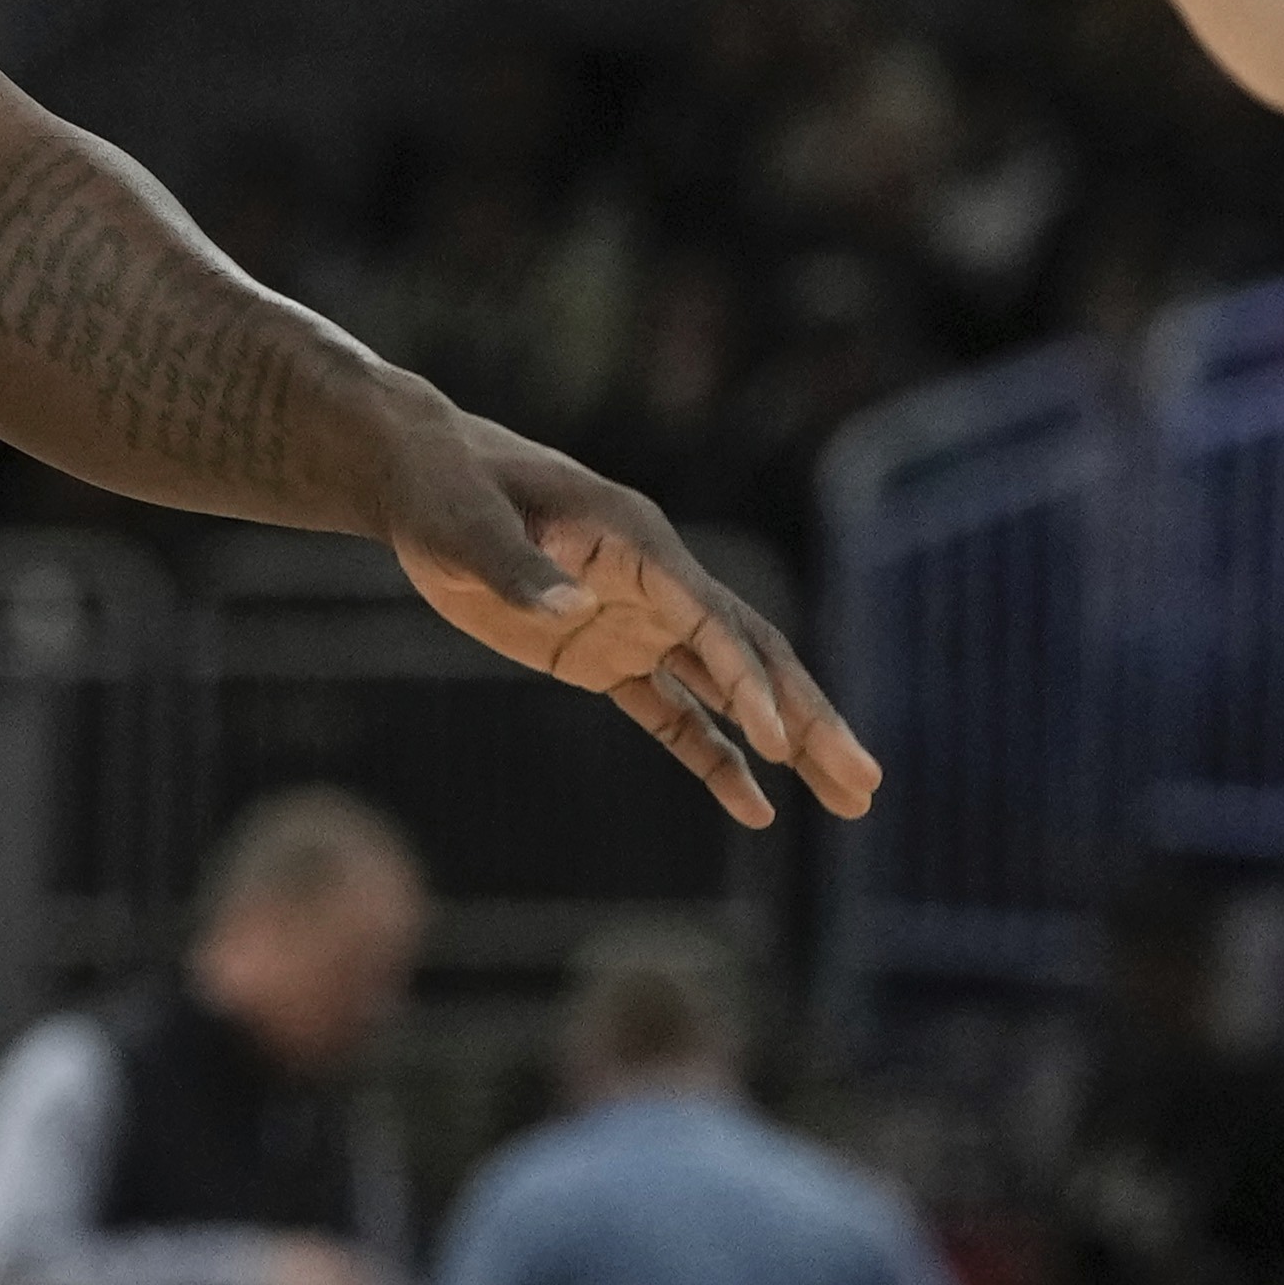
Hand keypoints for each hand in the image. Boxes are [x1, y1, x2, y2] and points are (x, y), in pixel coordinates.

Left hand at [369, 405, 877, 828]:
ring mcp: (637, 621)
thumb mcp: (464, 524)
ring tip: (851, 799)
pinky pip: (673, 713)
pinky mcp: (605, 656)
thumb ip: (515, 567)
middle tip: (864, 779)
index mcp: (636, 540)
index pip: (709, 616)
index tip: (778, 740)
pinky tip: (754, 807)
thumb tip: (568, 607)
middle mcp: (656, 582)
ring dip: (788, 741)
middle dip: (807, 717)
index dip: (745, 677)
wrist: (419, 477)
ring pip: (729, 689)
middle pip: (750, 655)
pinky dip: (713, 758)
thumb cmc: (443, 488)